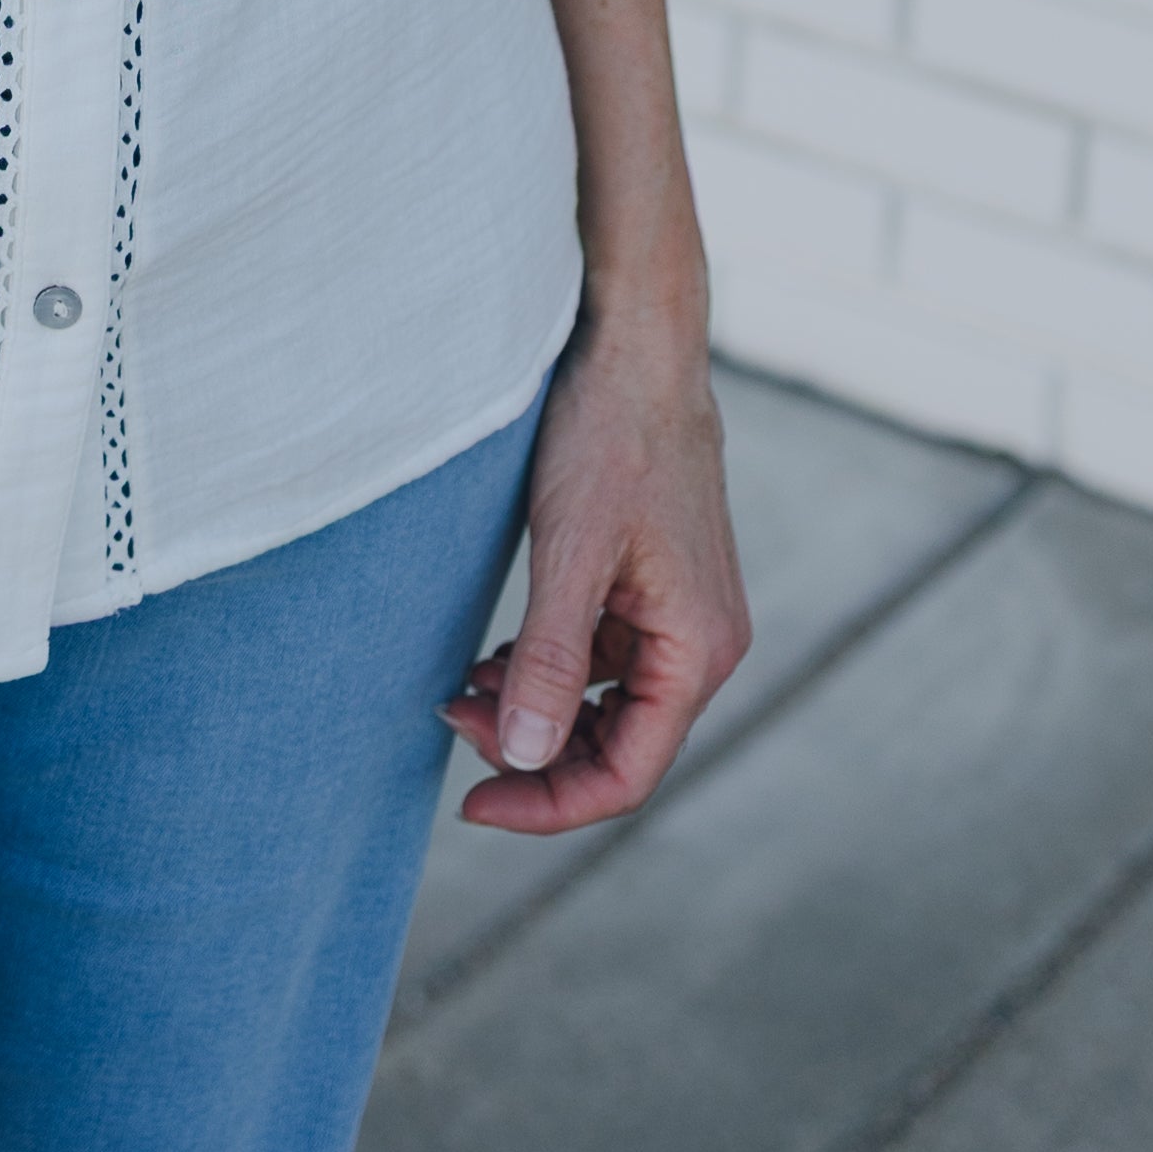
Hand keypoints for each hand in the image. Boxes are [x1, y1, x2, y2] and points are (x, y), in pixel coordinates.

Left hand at [439, 291, 748, 836]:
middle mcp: (702, 645)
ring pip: (607, 706)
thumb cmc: (609, 435)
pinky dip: (551, 668)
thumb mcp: (570, 550)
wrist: (636, 345)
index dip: (547, 803)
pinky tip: (497, 655)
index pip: (627, 775)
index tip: (469, 806)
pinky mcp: (656, 588)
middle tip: (450, 718)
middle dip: (534, 751)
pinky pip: (605, 660)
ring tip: (461, 688)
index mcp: (697, 650)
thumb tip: (525, 756)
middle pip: (619, 748)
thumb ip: (552, 660)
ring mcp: (682, 616)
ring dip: (537, 710)